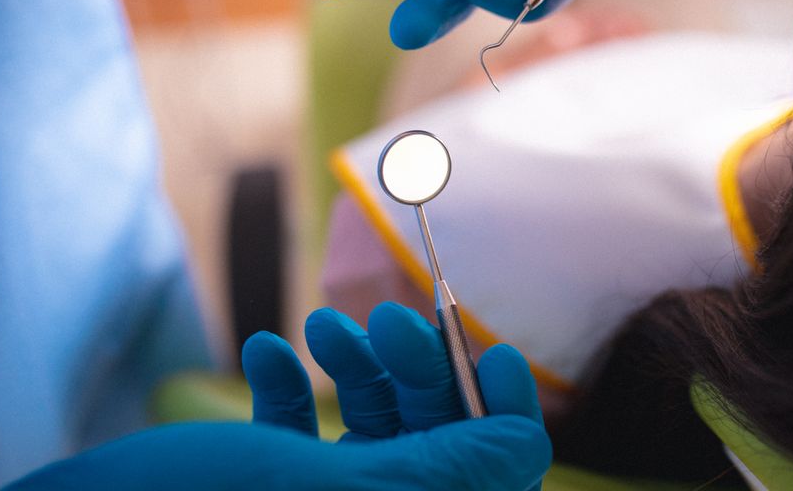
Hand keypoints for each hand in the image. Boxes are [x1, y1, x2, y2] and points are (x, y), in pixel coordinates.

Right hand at [6, 303, 548, 489]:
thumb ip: (448, 470)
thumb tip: (527, 442)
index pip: (496, 480)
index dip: (504, 413)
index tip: (490, 346)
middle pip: (432, 443)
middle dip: (414, 370)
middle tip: (381, 319)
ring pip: (370, 432)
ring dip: (353, 367)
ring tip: (319, 327)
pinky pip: (303, 440)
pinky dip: (292, 390)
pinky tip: (266, 356)